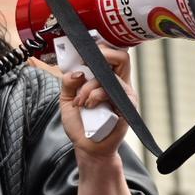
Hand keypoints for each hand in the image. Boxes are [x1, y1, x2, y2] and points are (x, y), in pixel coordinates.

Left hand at [59, 43, 135, 158]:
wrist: (87, 146)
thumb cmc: (81, 122)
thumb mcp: (67, 98)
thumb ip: (68, 82)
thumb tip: (77, 71)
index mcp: (106, 78)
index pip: (111, 54)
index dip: (99, 48)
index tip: (81, 54)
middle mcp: (118, 83)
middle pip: (122, 56)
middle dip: (101, 56)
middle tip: (84, 68)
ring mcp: (124, 94)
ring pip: (110, 76)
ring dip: (89, 87)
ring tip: (80, 101)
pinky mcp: (126, 106)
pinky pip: (112, 92)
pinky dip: (95, 96)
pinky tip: (88, 106)